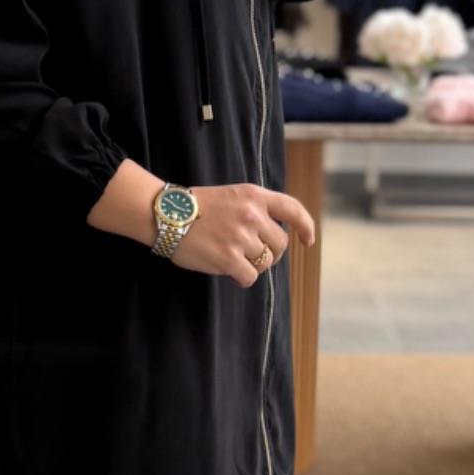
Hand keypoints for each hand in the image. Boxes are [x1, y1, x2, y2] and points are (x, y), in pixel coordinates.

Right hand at [172, 183, 314, 286]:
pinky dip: (242, 278)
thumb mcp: (231, 196)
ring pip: (264, 263)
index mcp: (254, 196)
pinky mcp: (229, 258)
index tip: (307, 241)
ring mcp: (241, 237)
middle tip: (252, 255)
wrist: (166, 214)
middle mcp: (252, 215)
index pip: (292, 209)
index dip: (305, 226)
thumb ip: (254, 210)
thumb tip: (272, 238)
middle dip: (270, 254)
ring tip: (231, 258)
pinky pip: (250, 277)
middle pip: (280, 245)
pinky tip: (229, 271)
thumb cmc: (196, 207)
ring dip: (251, 265)